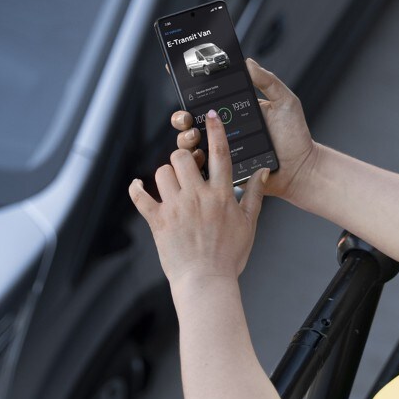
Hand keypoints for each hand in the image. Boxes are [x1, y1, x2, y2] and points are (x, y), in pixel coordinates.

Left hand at [130, 110, 267, 288]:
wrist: (207, 282)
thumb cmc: (230, 256)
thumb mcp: (249, 224)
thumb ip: (255, 195)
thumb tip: (262, 172)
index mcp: (222, 195)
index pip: (220, 154)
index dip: (215, 131)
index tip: (210, 117)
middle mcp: (198, 196)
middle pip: (182, 158)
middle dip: (182, 158)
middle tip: (185, 168)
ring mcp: (176, 208)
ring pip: (162, 172)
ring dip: (165, 175)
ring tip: (170, 185)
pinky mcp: (158, 221)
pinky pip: (141, 197)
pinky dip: (136, 189)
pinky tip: (137, 186)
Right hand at [172, 59, 319, 202]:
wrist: (301, 168)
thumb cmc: (295, 135)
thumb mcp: (284, 101)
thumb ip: (267, 80)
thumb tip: (247, 62)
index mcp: (233, 111)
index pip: (205, 98)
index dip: (188, 88)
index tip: (176, 76)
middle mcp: (223, 130)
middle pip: (190, 121)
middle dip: (180, 117)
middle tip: (187, 117)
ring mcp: (221, 150)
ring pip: (189, 144)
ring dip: (184, 137)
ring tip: (195, 135)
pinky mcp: (222, 170)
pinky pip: (201, 166)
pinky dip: (194, 160)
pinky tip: (199, 155)